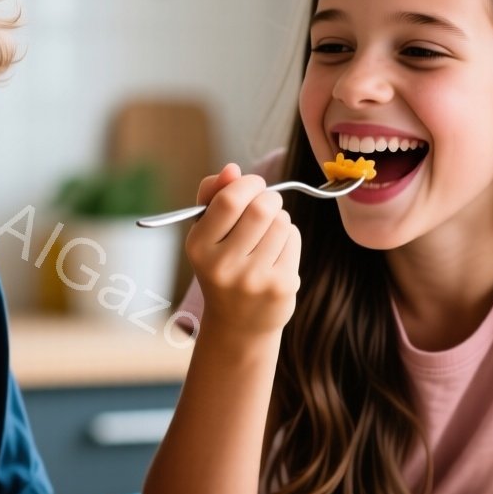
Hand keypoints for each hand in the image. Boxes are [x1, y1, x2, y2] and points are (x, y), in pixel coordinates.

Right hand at [184, 164, 301, 334]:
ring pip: (282, 222)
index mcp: (199, 247)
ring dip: (279, 220)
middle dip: (269, 198)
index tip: (253, 186)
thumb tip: (232, 169)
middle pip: (261, 208)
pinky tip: (277, 253)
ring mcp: (253, 279)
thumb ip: (213, 195)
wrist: (237, 324)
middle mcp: (222, 266)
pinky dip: (289, 238)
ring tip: (268, 235)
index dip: (248, 184)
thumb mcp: (206, 233)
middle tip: (266, 205)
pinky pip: (293, 240)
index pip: (228, 201)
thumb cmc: (222, 266)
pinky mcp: (280, 287)